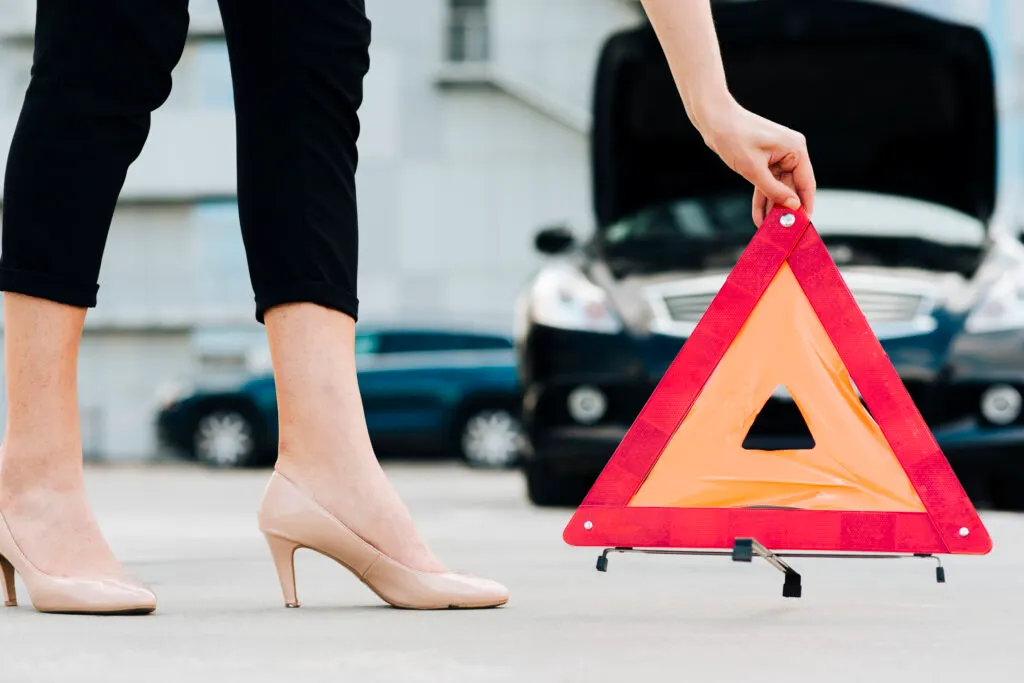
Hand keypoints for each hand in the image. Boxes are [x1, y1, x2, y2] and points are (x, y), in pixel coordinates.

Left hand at [699, 101, 815, 224]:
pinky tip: (759, 217)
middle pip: (792, 188)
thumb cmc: (734, 138)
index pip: (806, 183)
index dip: (806, 205)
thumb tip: (793, 206)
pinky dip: (762, 198)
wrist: (714, 121)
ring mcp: (777, 156)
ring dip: (772, 207)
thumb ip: (774, 190)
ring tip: (768, 228)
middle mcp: (790, 152)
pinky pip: (766, 183)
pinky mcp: (764, 160)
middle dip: (785, 209)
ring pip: (778, 188)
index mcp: (795, 149)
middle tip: (782, 231)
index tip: (804, 224)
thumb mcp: (753, 170)